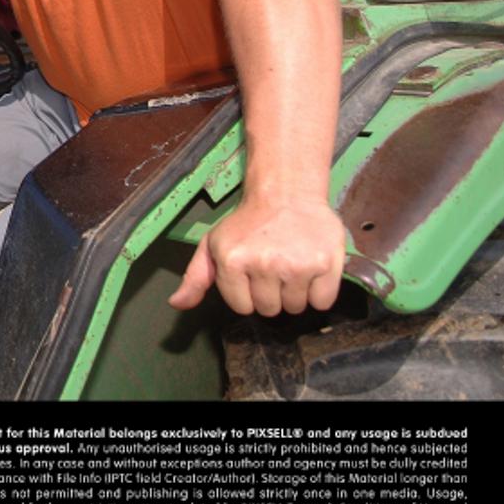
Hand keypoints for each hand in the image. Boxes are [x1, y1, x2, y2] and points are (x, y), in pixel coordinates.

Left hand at [168, 195, 346, 314]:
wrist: (286, 193)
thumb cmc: (247, 223)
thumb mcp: (213, 244)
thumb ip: (195, 277)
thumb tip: (177, 303)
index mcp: (232, 261)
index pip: (242, 307)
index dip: (246, 293)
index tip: (251, 273)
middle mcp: (264, 264)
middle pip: (269, 309)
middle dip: (270, 294)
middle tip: (272, 267)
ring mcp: (296, 265)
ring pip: (295, 307)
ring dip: (294, 293)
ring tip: (290, 266)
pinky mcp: (325, 264)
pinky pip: (323, 302)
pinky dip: (319, 293)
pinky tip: (310, 270)